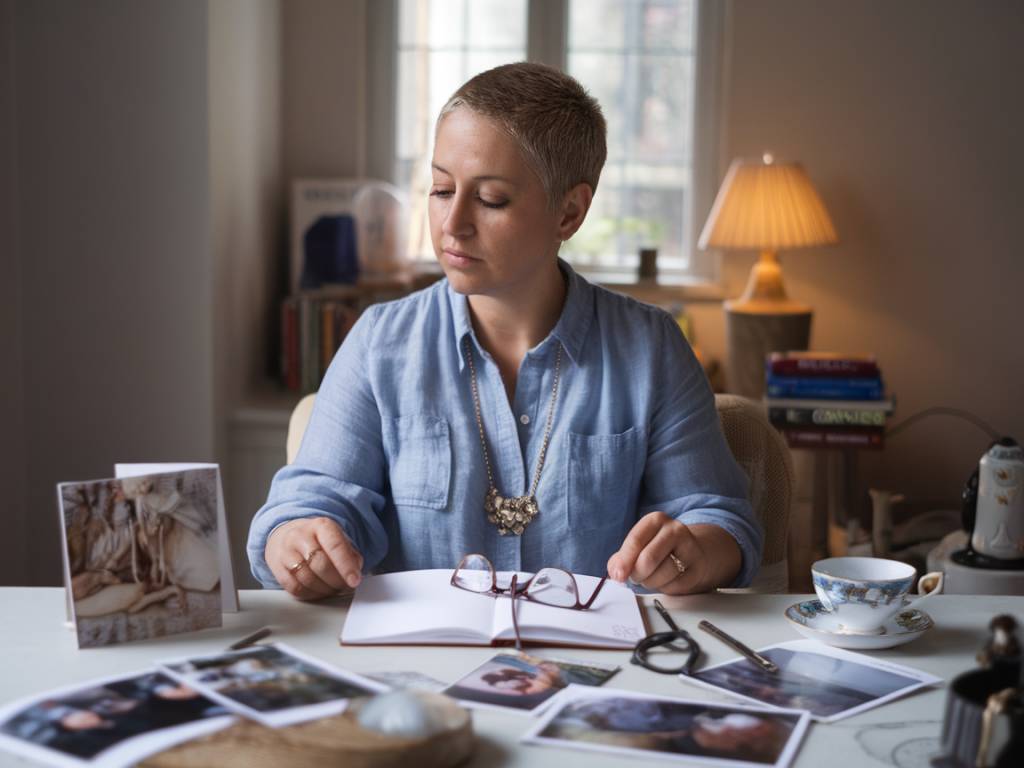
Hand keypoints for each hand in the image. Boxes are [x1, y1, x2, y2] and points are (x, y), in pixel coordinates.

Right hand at [266, 517, 362, 600]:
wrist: (286, 536)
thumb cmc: (317, 540)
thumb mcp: (337, 539)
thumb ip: (350, 555)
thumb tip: (355, 572)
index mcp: (321, 525)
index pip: (335, 546)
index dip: (346, 566)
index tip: (354, 581)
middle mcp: (301, 535)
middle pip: (320, 565)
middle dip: (336, 581)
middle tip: (344, 587)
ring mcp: (286, 551)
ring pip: (307, 579)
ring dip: (324, 590)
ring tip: (332, 589)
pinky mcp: (276, 567)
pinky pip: (295, 588)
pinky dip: (310, 594)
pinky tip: (317, 591)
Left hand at [606, 512, 739, 593]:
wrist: (693, 553)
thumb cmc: (659, 549)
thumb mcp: (639, 546)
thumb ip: (621, 558)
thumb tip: (615, 571)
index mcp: (655, 520)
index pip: (635, 540)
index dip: (624, 561)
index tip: (618, 575)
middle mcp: (674, 529)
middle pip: (648, 559)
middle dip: (637, 574)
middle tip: (636, 577)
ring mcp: (690, 547)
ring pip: (663, 574)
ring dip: (651, 582)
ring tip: (651, 577)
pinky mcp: (698, 567)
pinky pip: (676, 585)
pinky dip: (666, 588)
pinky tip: (667, 581)